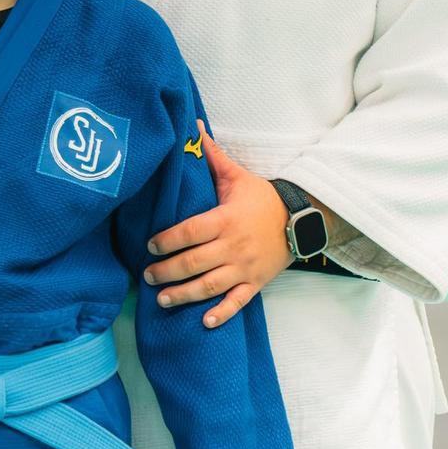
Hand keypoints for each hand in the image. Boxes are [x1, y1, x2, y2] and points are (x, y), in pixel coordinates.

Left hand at [144, 126, 291, 326]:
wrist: (300, 220)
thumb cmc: (262, 198)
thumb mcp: (237, 176)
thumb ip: (211, 156)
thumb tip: (192, 126)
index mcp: (225, 219)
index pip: (191, 232)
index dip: (168, 240)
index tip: (150, 246)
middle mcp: (233, 246)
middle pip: (195, 262)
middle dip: (168, 272)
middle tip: (147, 276)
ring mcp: (244, 268)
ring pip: (211, 286)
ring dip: (184, 295)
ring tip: (162, 300)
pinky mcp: (255, 283)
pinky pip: (237, 302)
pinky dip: (221, 313)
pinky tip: (204, 322)